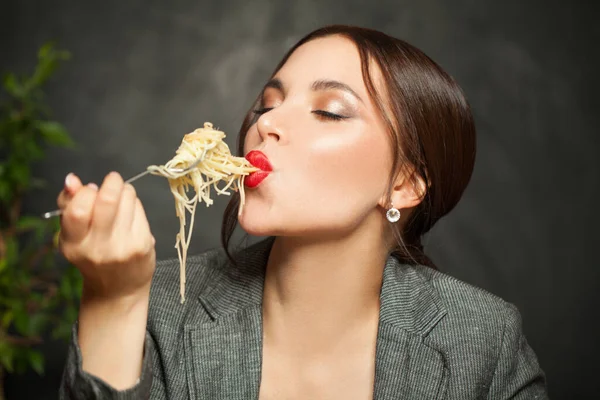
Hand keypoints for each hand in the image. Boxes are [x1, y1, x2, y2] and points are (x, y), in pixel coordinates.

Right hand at [57, 172, 155, 303]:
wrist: (118, 290)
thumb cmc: (94, 255)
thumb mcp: (75, 235)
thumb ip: (69, 204)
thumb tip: (72, 180)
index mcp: (73, 244)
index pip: (77, 209)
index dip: (86, 191)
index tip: (91, 189)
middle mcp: (97, 248)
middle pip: (107, 200)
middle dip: (112, 182)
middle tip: (113, 180)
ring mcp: (122, 247)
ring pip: (128, 200)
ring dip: (125, 192)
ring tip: (122, 200)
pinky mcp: (142, 245)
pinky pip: (140, 210)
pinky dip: (136, 205)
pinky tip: (131, 214)